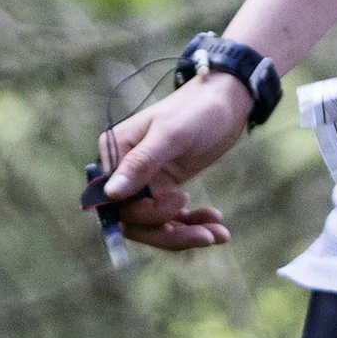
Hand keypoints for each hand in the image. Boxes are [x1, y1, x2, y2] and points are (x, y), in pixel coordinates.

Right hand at [92, 73, 253, 251]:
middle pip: (136, 219)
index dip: (145, 215)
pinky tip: (218, 226)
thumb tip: (109, 193)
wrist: (227, 101)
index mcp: (115, 152)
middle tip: (206, 235)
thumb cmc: (197, 110)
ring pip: (156, 224)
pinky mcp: (165, 189)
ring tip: (219, 234)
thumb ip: (140, 163)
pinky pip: (172, 218)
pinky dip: (194, 225)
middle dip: (170, 232)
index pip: (116, 201)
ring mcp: (146, 182)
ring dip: (186, 234)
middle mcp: (124, 170)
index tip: (180, 203)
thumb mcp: (171, 135)